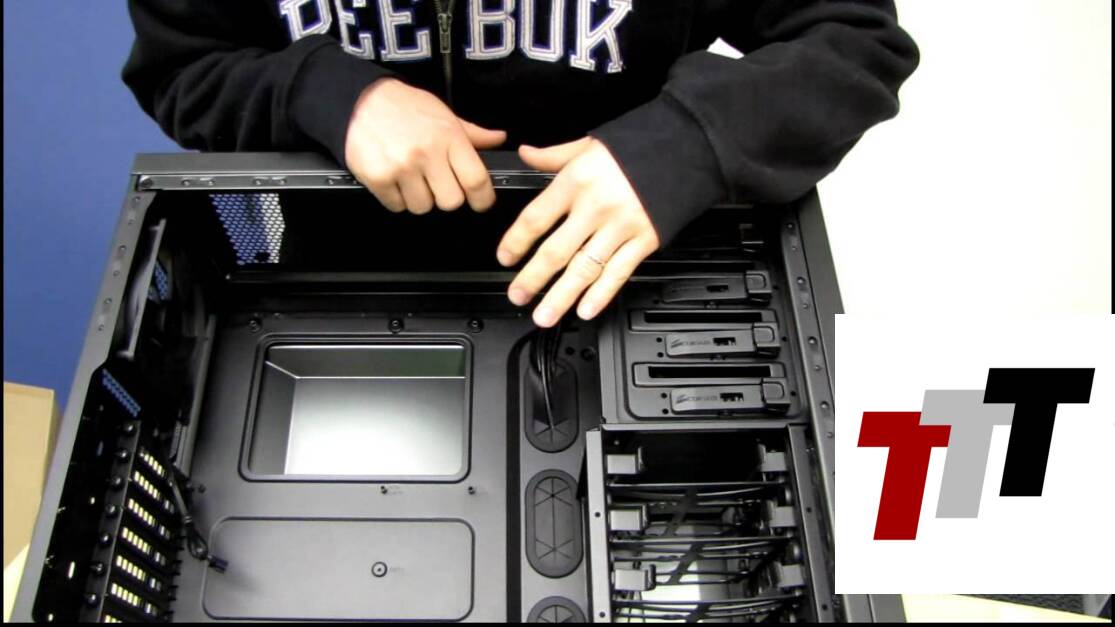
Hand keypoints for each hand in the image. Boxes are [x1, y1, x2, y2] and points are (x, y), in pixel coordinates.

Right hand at [344, 78, 505, 213]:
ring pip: (423, 207)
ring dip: (420, 198)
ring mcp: (401, 168)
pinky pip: (397, 206)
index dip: (483, 198)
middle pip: (451, 201)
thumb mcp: (444, 114)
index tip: (480, 202)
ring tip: (412, 178)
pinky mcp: (378, 178)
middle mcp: (427, 154)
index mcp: (449, 138)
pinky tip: (395, 179)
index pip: (476, 180)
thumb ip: (472, 133)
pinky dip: (397, 198)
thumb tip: (500, 138)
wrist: (361, 99)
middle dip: (446, 196)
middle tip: (437, 183)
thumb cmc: (406, 107)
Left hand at [498, 138, 659, 326]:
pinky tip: (586, 309)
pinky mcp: (645, 240)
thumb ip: (554, 156)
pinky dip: (601, 294)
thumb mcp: (590, 143)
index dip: (516, 241)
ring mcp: (621, 227)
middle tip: (517, 295)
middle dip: (532, 278)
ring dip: (561, 296)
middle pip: (556, 250)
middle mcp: (596, 207)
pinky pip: (619, 272)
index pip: (536, 217)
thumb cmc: (638, 146)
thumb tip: (526, 153)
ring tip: (545, 315)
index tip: (505, 257)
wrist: (686, 148)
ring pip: (585, 268)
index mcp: (577, 181)